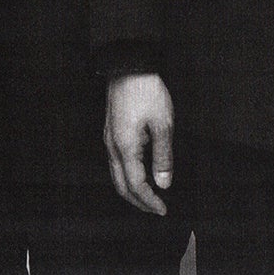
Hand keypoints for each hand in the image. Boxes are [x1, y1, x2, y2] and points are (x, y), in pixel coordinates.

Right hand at [104, 72, 173, 214]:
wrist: (127, 64)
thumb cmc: (146, 91)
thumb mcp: (162, 124)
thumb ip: (163, 156)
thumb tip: (163, 182)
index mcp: (125, 147)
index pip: (136, 185)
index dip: (149, 201)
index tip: (163, 210)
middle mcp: (112, 146)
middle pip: (120, 185)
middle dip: (137, 201)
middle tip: (155, 208)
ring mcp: (109, 138)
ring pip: (116, 174)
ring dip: (132, 188)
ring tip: (150, 194)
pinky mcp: (111, 130)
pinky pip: (116, 161)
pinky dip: (128, 174)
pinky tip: (141, 171)